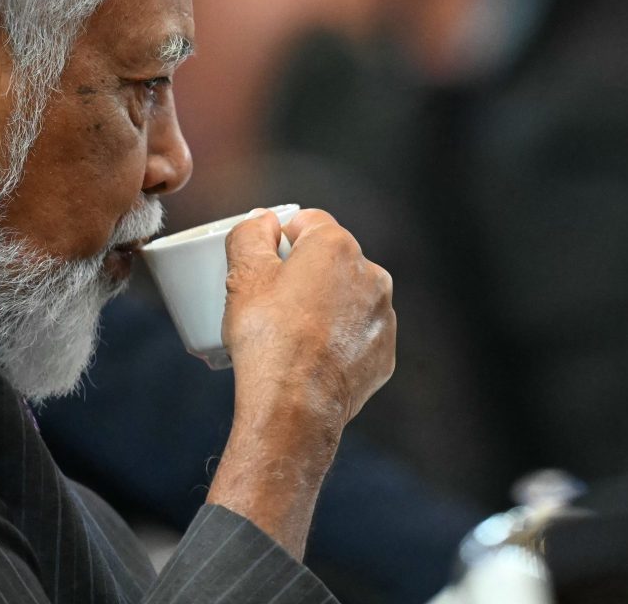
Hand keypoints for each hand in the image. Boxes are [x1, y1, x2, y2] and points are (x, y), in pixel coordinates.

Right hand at [206, 208, 394, 557]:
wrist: (295, 406)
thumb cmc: (267, 338)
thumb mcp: (243, 275)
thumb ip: (250, 233)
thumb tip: (263, 221)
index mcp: (337, 246)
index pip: (306, 222)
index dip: (279, 238)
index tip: (262, 263)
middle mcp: (370, 274)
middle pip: (330, 259)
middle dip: (304, 272)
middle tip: (271, 300)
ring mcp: (382, 315)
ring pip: (347, 296)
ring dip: (324, 304)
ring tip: (291, 332)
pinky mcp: (384, 352)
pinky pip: (357, 333)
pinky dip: (338, 338)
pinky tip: (311, 355)